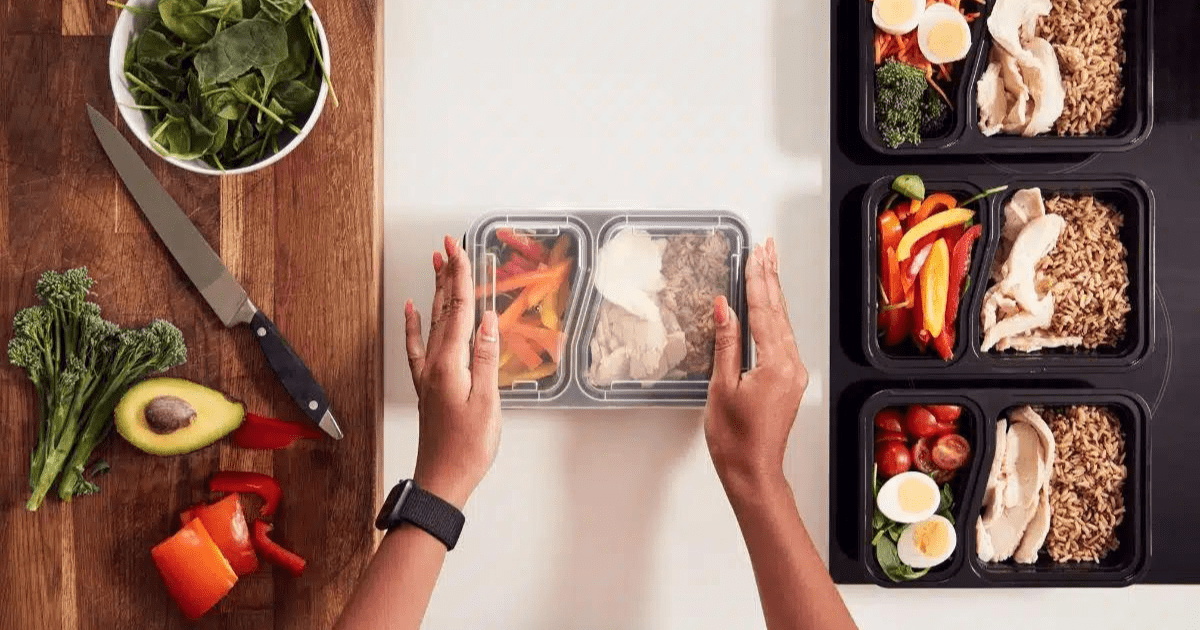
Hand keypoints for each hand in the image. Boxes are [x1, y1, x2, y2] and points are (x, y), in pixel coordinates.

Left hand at [404, 236, 501, 508]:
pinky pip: (418, 347)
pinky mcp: (428, 386)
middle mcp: (434, 364)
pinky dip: (415, 326)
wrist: (441, 480)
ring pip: (433, 323)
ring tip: (436, 265)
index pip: (459, 311)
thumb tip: (487, 320)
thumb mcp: (486, 402)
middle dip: (447, 275)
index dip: (461, 278)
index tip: (460, 250)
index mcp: (450, 364)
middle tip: (448, 245)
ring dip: (436, 292)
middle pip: (443, 310)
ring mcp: (428, 375)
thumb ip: (485, 358)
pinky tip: (414, 310)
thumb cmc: (468, 448)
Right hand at [703, 237, 807, 489]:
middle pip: (779, 312)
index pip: (764, 312)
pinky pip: (782, 339)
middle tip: (766, 248)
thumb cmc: (734, 439)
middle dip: (770, 277)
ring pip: (782, 323)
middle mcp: (791, 366)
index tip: (754, 255)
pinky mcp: (789, 381)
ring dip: (773, 293)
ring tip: (768, 266)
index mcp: (776, 365)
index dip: (757, 280)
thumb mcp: (722, 386)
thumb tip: (725, 307)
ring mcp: (793, 373)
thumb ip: (726, 342)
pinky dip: (774, 316)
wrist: (752, 471)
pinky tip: (768, 305)